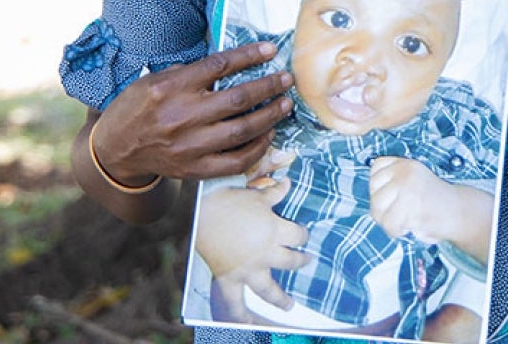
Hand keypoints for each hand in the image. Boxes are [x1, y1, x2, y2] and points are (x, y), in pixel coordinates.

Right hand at [92, 43, 293, 184]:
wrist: (115, 150)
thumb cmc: (137, 108)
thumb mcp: (154, 80)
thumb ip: (189, 73)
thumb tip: (231, 63)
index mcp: (170, 88)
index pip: (219, 66)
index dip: (249, 56)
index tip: (271, 50)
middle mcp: (182, 116)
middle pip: (239, 98)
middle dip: (269, 86)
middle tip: (286, 79)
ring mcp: (190, 146)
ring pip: (243, 129)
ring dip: (270, 115)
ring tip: (285, 104)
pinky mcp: (195, 169)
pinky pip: (236, 160)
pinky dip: (258, 147)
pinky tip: (268, 134)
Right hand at [195, 181, 308, 319]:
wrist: (201, 215)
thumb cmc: (230, 202)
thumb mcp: (256, 195)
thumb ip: (274, 193)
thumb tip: (288, 182)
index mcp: (275, 231)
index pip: (298, 235)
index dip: (303, 234)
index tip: (303, 234)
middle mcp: (266, 254)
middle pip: (290, 261)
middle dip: (300, 261)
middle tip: (306, 261)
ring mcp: (248, 270)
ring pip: (269, 290)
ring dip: (280, 299)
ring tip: (289, 305)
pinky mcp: (230, 279)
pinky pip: (235, 302)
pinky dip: (240, 315)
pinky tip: (246, 324)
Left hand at [369, 156, 445, 241]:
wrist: (461, 212)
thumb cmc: (435, 203)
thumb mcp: (413, 183)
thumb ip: (395, 184)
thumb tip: (374, 201)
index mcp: (405, 163)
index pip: (376, 169)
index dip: (379, 187)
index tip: (392, 198)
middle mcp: (405, 171)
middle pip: (375, 193)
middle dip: (382, 211)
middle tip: (398, 217)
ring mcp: (407, 186)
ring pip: (378, 209)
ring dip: (388, 223)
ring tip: (403, 224)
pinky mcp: (411, 204)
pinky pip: (390, 223)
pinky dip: (396, 231)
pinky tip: (408, 229)